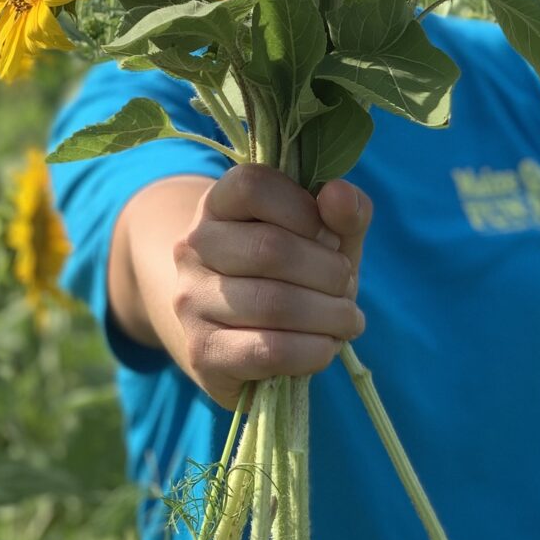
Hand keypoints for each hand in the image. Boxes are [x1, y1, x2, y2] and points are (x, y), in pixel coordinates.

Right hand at [171, 163, 372, 408]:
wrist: (236, 335)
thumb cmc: (290, 273)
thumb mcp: (322, 237)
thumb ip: (342, 212)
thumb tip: (340, 194)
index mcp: (219, 203)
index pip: (254, 186)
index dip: (304, 210)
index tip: (330, 237)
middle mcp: (194, 246)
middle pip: (270, 249)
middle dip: (329, 271)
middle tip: (347, 285)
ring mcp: (192, 300)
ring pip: (274, 303)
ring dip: (329, 315)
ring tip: (347, 319)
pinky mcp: (203, 352)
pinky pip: (269, 351)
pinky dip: (313, 351)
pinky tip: (327, 346)